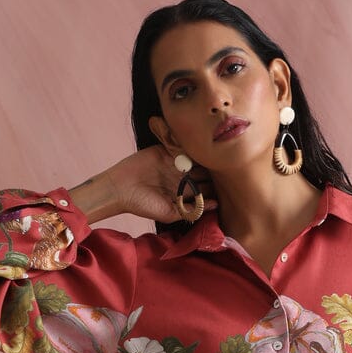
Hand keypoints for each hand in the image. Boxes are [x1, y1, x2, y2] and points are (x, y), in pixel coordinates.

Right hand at [73, 145, 215, 224]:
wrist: (120, 189)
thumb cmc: (144, 205)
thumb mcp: (170, 213)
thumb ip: (192, 209)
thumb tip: (216, 205)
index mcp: (186, 192)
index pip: (207, 187)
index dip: (217, 184)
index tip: (230, 179)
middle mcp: (183, 177)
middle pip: (204, 169)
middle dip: (214, 167)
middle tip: (227, 161)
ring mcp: (174, 162)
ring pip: (194, 156)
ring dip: (203, 153)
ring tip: (216, 149)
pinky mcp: (165, 150)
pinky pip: (179, 144)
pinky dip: (187, 142)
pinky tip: (199, 139)